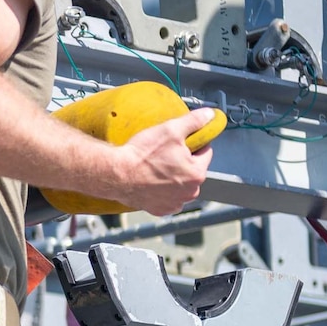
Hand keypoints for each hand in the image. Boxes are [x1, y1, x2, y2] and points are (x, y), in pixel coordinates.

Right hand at [95, 108, 215, 216]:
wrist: (116, 174)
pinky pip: (168, 198)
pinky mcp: (160, 210)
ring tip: (156, 169)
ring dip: (174, 178)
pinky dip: (162, 191)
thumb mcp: (171, 130)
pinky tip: (151, 182)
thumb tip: (210, 115)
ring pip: (181, 185)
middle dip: (183, 163)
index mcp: (197, 174)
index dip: (192, 144)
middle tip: (164, 155)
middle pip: (193, 171)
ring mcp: (174, 203)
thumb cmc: (142, 155)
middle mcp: (190, 192)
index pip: (205, 152)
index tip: (177, 143)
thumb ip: (194, 121)